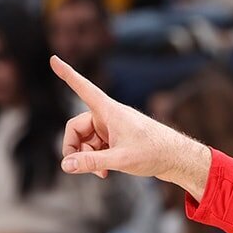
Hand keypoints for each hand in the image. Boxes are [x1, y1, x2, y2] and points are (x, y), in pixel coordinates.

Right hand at [52, 56, 211, 197]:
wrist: (178, 159)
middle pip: (76, 127)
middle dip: (74, 147)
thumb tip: (66, 165)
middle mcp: (109, 116)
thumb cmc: (154, 153)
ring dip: (87, 156)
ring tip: (101, 173)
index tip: (53, 59)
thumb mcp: (120, 160)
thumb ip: (91, 162)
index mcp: (109, 111)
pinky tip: (105, 173)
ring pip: (86, 140)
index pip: (83, 88)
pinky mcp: (118, 138)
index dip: (67, 74)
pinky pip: (97, 147)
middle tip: (74, 166)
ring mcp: (113, 128)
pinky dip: (97, 159)